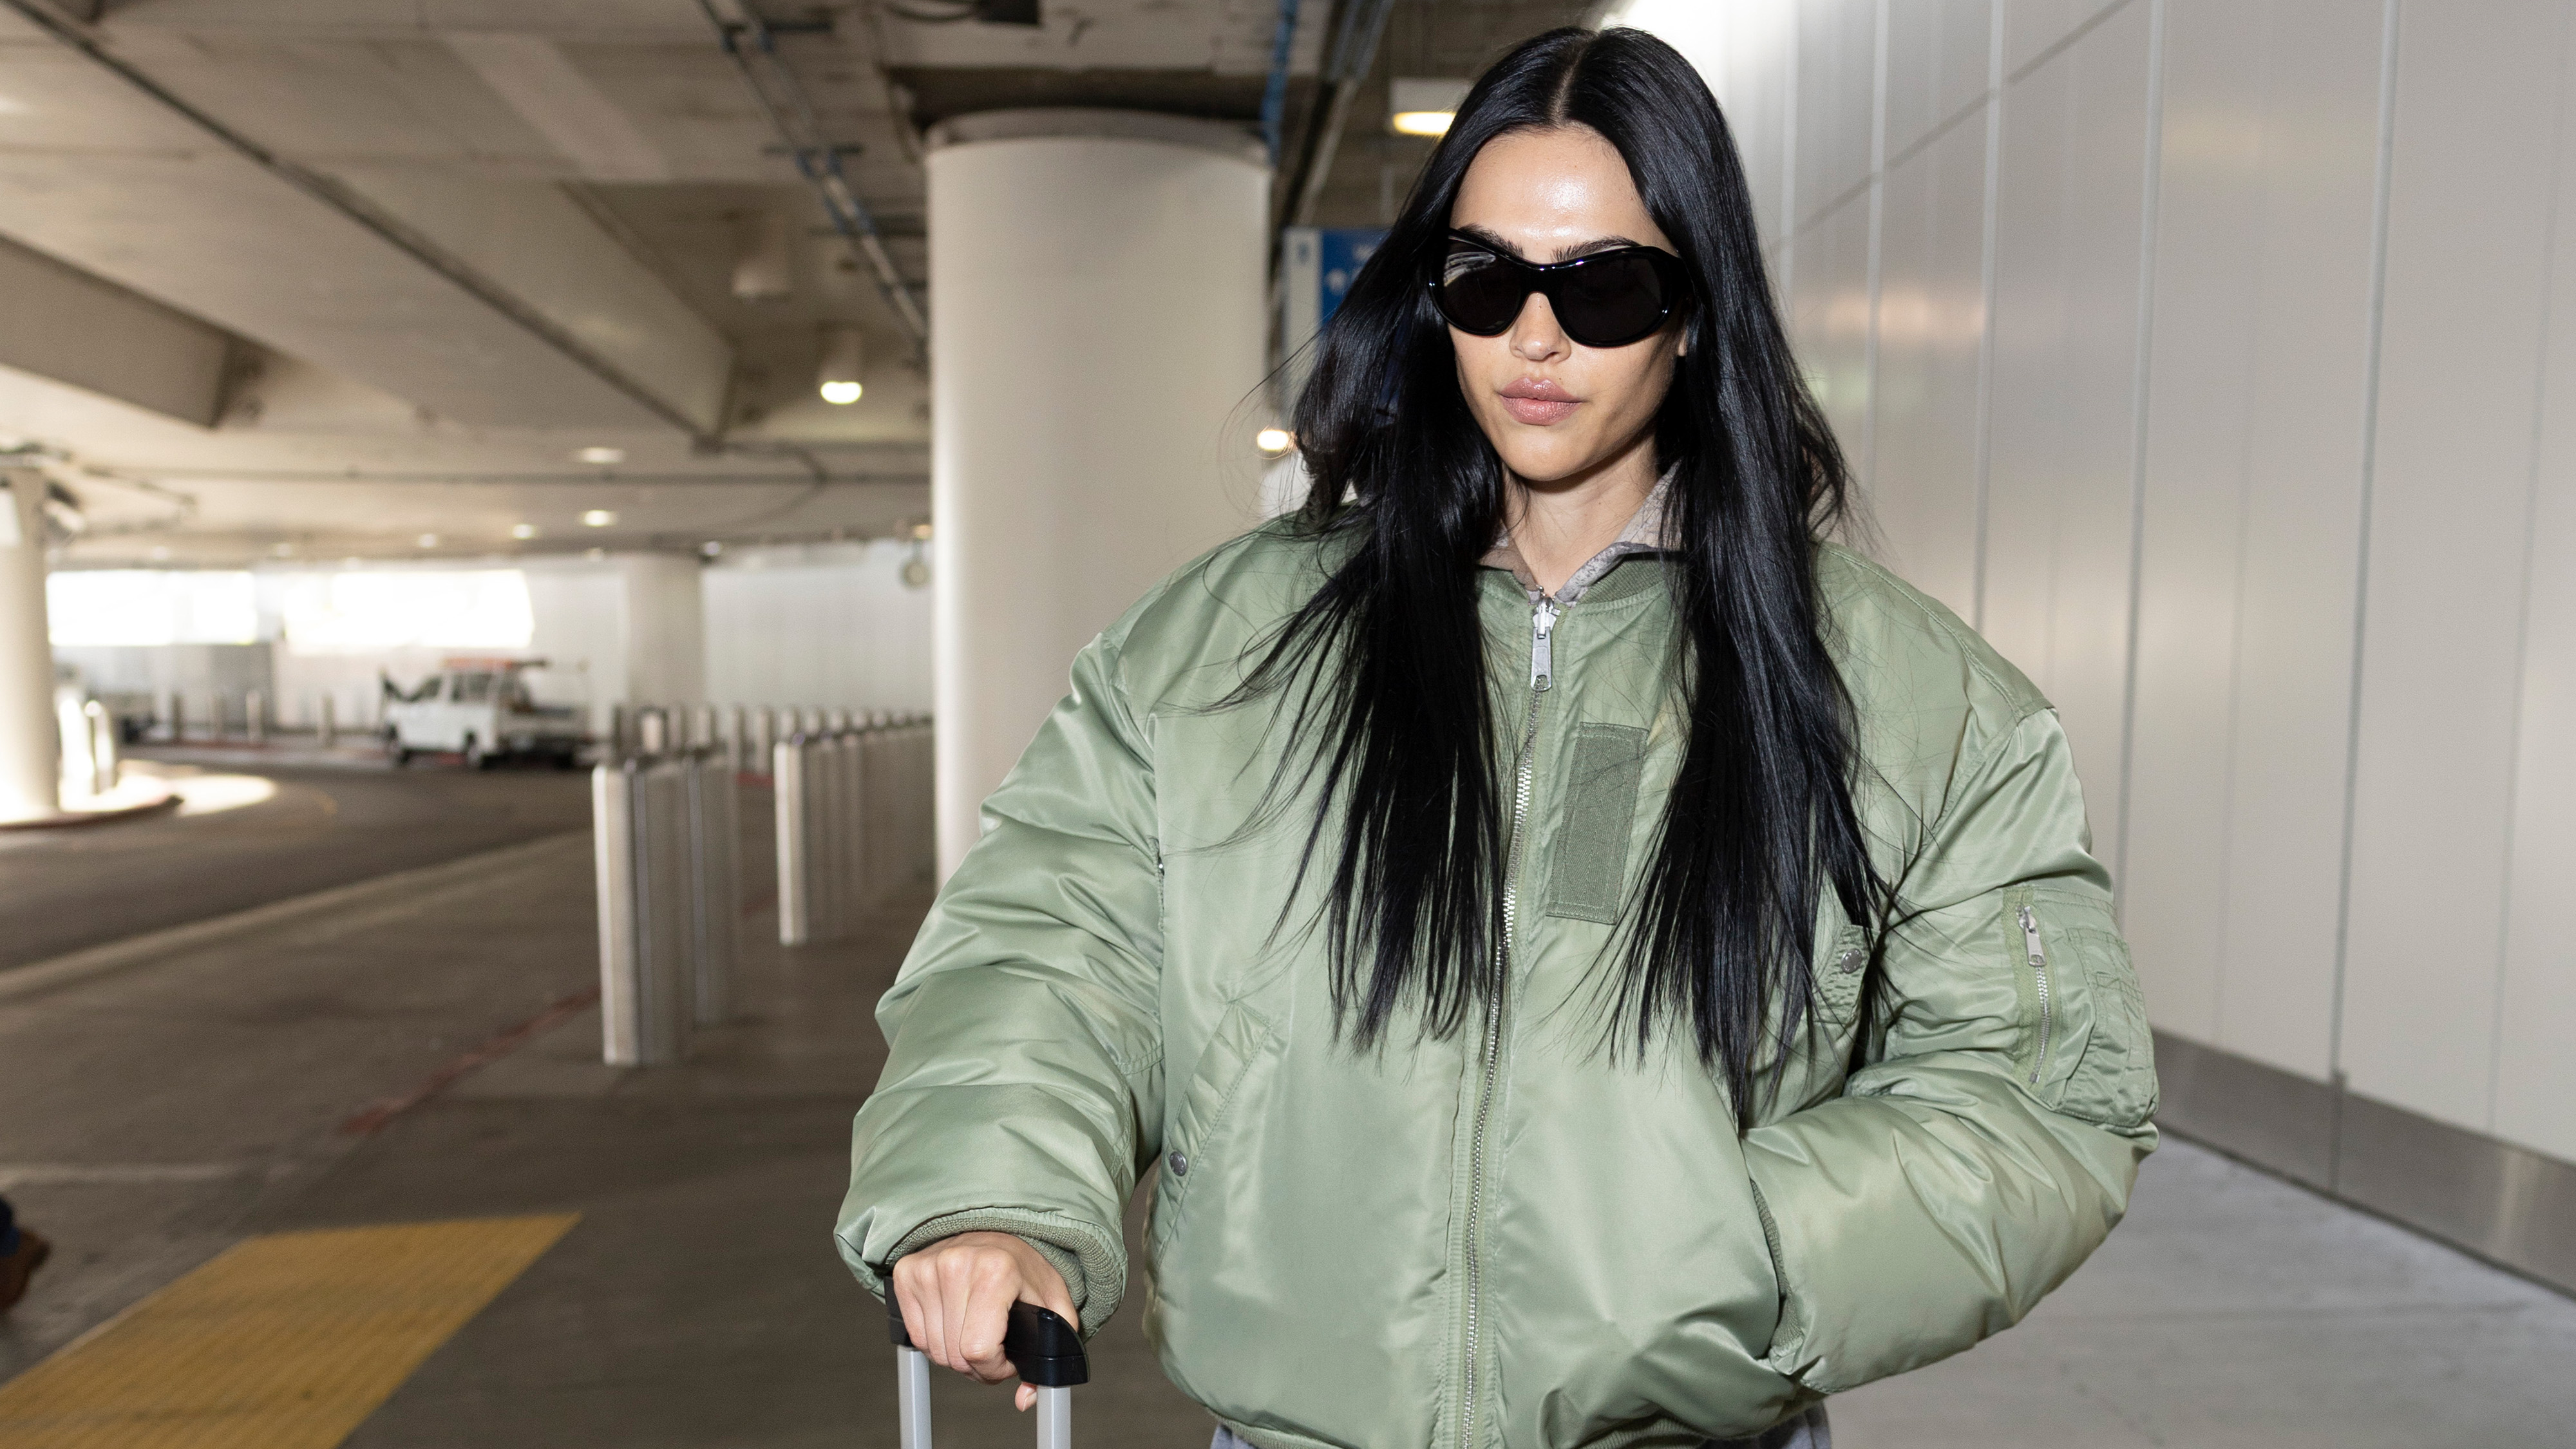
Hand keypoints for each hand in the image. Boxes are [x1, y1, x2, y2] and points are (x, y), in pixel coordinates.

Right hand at [890, 1231, 1077, 1412]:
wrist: (998, 1232)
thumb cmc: (1024, 1269)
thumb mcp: (1053, 1305)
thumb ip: (1052, 1350)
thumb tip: (1026, 1398)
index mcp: (996, 1271)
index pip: (979, 1350)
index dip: (995, 1367)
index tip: (1007, 1357)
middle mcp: (957, 1264)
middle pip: (955, 1355)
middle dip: (978, 1364)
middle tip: (993, 1346)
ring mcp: (927, 1267)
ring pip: (933, 1349)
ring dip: (955, 1354)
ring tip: (975, 1332)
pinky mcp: (907, 1272)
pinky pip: (916, 1336)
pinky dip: (935, 1340)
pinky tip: (954, 1322)